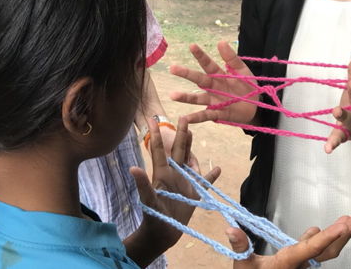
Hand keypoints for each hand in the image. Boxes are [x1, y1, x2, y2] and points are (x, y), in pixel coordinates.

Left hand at [130, 117, 221, 250]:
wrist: (163, 233)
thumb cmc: (153, 217)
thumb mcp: (148, 200)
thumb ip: (142, 184)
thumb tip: (132, 168)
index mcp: (162, 173)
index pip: (159, 150)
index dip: (156, 135)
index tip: (152, 118)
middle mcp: (174, 174)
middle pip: (178, 150)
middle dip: (180, 134)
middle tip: (183, 117)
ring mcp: (184, 183)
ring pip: (190, 160)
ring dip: (191, 147)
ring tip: (192, 132)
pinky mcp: (194, 194)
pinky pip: (205, 182)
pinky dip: (211, 176)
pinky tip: (218, 168)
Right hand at [169, 41, 258, 125]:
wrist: (256, 107)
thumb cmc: (247, 86)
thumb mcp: (242, 71)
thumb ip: (231, 58)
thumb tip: (220, 42)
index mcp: (218, 75)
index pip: (208, 64)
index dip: (200, 55)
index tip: (192, 46)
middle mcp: (212, 87)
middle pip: (198, 79)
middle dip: (186, 74)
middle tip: (172, 68)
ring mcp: (213, 100)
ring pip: (197, 98)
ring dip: (185, 97)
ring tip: (173, 95)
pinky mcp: (217, 113)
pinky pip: (205, 115)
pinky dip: (195, 118)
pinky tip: (185, 118)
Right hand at [226, 215, 350, 268]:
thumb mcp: (243, 265)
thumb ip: (240, 246)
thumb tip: (231, 229)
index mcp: (288, 263)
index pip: (311, 249)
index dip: (327, 237)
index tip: (342, 226)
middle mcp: (299, 264)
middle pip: (328, 251)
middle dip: (344, 234)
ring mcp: (300, 265)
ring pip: (324, 251)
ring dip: (338, 235)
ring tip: (350, 220)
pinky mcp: (296, 264)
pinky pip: (311, 251)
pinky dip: (319, 239)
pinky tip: (318, 229)